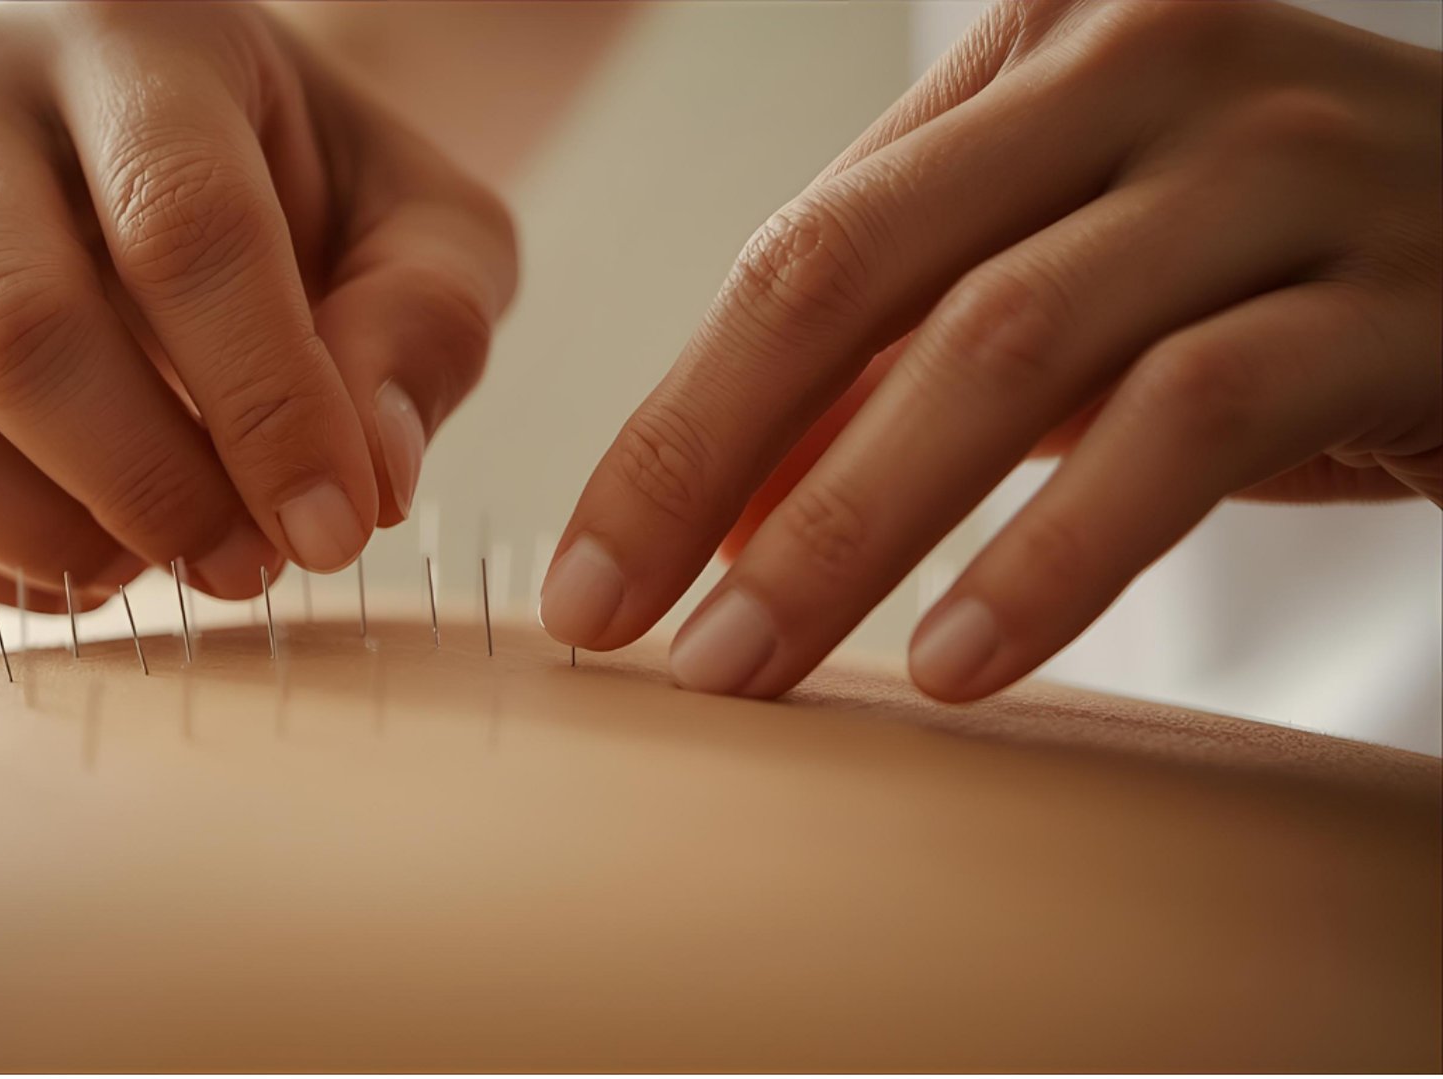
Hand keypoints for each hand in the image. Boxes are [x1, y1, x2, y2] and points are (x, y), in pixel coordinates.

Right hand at [0, 2, 514, 609]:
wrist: (157, 146)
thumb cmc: (305, 189)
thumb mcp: (420, 227)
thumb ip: (425, 327)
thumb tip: (371, 481)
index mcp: (129, 28)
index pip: (182, 230)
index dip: (266, 405)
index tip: (334, 527)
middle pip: (19, 334)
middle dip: (154, 490)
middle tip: (250, 564)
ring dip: (62, 544)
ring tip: (169, 556)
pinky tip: (82, 554)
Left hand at [542, 0, 1439, 699]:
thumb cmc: (1266, 282)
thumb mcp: (1062, 299)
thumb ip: (890, 371)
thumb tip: (702, 512)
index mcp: (1037, 54)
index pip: (802, 250)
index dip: (671, 420)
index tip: (585, 572)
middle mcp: (1148, 64)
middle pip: (858, 273)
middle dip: (708, 463)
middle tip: (620, 624)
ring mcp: (1278, 163)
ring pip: (1006, 345)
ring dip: (850, 526)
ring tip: (747, 664)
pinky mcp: (1397, 287)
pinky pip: (1188, 421)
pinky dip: (1055, 549)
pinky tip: (962, 658)